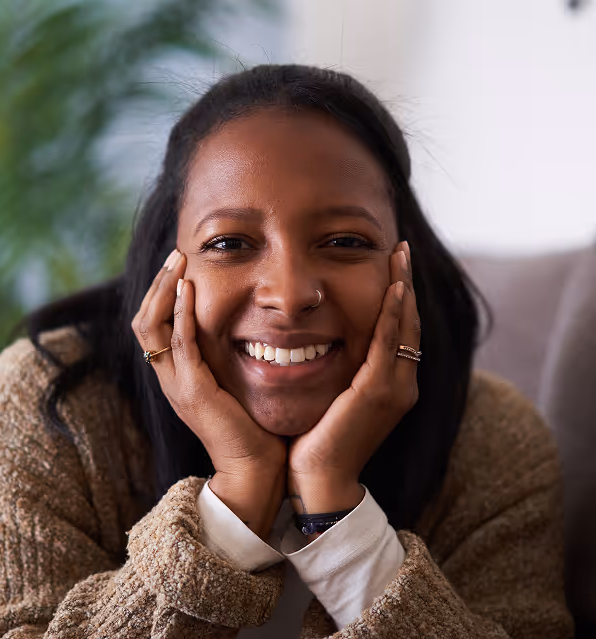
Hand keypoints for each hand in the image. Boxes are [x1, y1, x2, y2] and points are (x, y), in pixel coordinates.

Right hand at [131, 250, 286, 537]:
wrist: (255, 469)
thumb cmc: (251, 427)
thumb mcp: (232, 384)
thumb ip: (225, 359)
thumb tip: (243, 327)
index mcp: (177, 376)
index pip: (154, 328)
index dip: (161, 295)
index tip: (180, 267)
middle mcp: (170, 379)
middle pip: (144, 323)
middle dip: (157, 285)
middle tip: (175, 255)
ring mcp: (178, 386)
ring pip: (152, 329)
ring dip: (163, 291)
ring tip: (177, 261)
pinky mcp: (194, 392)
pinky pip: (180, 345)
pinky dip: (180, 315)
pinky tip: (188, 289)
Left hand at [288, 241, 420, 514]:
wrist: (319, 480)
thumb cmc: (321, 441)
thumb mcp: (337, 398)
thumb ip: (345, 372)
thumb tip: (327, 343)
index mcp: (393, 385)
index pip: (402, 331)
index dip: (401, 298)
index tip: (395, 267)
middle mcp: (403, 385)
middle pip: (410, 323)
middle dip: (406, 284)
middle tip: (402, 250)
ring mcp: (395, 389)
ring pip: (405, 328)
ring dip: (403, 289)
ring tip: (400, 256)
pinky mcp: (378, 393)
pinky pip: (388, 344)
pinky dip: (393, 315)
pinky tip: (393, 288)